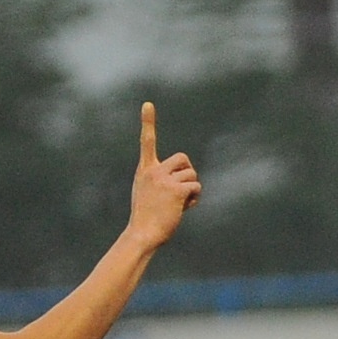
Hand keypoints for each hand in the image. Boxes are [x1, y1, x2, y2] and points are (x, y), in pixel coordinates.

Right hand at [126, 101, 201, 247]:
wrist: (142, 234)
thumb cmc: (146, 218)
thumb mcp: (147, 194)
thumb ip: (162, 181)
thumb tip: (187, 184)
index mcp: (145, 170)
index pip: (147, 142)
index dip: (148, 122)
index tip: (148, 104)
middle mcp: (153, 171)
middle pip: (183, 159)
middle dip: (188, 172)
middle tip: (182, 189)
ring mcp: (164, 180)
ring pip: (192, 176)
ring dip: (191, 190)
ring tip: (178, 204)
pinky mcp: (176, 190)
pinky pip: (195, 187)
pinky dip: (194, 199)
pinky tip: (184, 208)